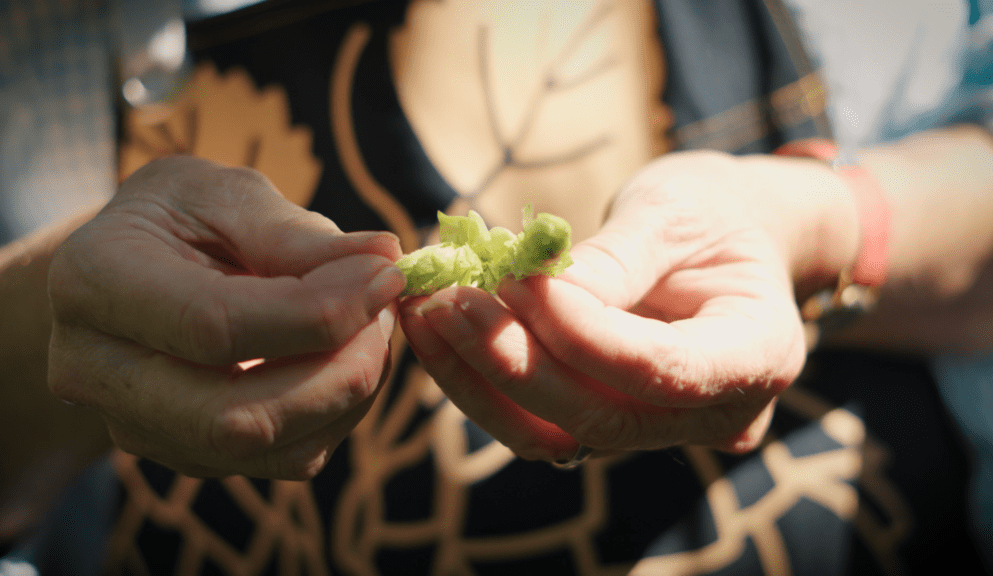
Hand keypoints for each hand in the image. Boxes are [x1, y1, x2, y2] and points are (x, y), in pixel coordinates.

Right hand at [48, 156, 404, 478]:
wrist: (132, 268)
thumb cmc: (182, 217)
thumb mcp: (224, 194)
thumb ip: (295, 233)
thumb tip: (385, 257)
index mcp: (95, 283)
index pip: (215, 326)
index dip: (317, 309)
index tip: (386, 274)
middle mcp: (99, 372)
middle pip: (236, 416)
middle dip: (341, 368)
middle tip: (387, 307)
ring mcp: (141, 427)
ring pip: (269, 448)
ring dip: (350, 390)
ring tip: (372, 322)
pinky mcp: (188, 454)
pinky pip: (286, 458)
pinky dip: (340, 410)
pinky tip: (348, 354)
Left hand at [400, 151, 856, 460]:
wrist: (732, 237)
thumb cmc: (715, 211)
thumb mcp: (676, 211)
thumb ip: (615, 258)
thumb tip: (533, 290)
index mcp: (759, 353)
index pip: (663, 369)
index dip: (583, 333)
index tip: (516, 281)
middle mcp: (713, 413)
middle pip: (601, 417)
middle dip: (515, 360)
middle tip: (450, 301)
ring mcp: (658, 429)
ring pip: (557, 433)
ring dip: (481, 378)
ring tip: (429, 312)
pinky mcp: (607, 422)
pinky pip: (538, 422)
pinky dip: (483, 382)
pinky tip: (440, 332)